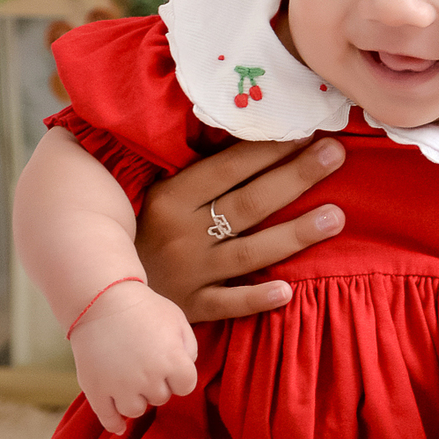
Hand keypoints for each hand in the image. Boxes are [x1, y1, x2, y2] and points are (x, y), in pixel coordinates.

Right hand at [69, 279, 198, 435]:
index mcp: (172, 360)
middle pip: (161, 398)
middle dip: (157, 383)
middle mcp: (148, 378)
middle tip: (145, 362)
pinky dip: (115, 424)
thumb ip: (189, 348)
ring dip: (137, 398)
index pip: (186, 387)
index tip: (170, 364)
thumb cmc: (144, 308)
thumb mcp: (178, 320)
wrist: (102, 300)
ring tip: (131, 380)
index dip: (180, 376)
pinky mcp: (96, 390)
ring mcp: (120, 387)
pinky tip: (119, 425)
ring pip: (136, 410)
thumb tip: (186, 369)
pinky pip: (108, 419)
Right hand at [135, 137, 344, 322]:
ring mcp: (188, 274)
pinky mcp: (191, 310)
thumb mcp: (156, 194)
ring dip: (296, 233)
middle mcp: (181, 234)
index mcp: (170, 198)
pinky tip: (288, 290)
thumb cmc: (139, 231)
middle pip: (249, 203)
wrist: (102, 290)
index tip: (305, 131)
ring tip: (336, 216)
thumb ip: (195, 173)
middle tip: (336, 154)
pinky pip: (228, 305)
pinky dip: (256, 299)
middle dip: (296, 177)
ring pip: (249, 251)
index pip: (228, 168)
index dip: (269, 149)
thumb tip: (244, 129)